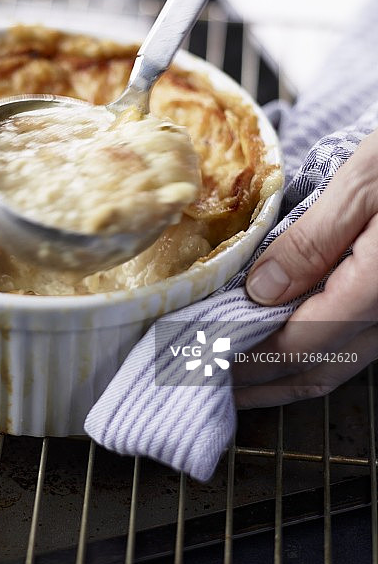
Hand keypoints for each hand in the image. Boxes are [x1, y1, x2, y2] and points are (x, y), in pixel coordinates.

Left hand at [233, 129, 377, 406]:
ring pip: (336, 363)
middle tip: (206, 377)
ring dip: (282, 374)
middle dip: (259, 380)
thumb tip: (261, 291)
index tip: (202, 354)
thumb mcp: (363, 182)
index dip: (249, 354)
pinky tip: (278, 341)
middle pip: (318, 367)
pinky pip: (350, 343)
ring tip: (233, 373)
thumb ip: (313, 240)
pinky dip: (308, 351)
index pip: (302, 340)